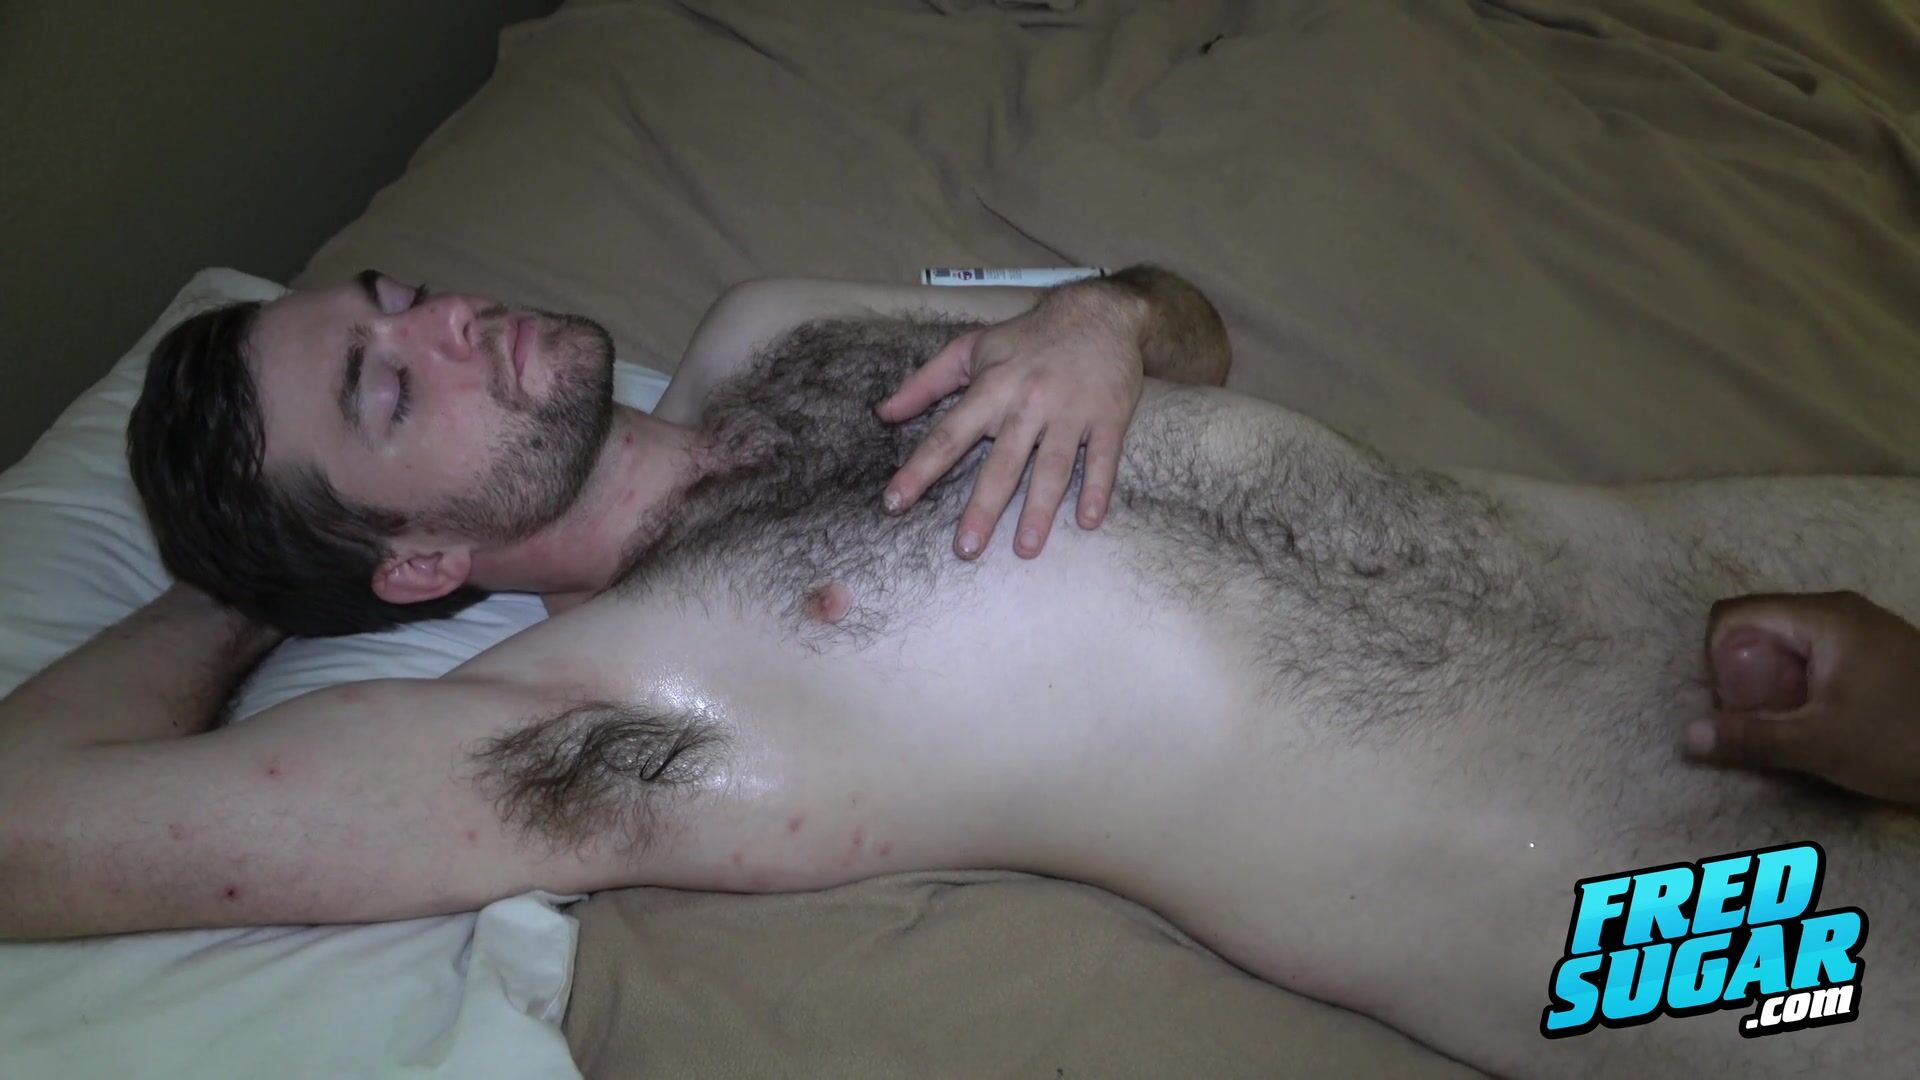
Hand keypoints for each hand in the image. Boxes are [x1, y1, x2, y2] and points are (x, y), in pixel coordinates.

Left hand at [874, 284, 1145, 558]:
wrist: (1099, 314)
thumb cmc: (1027, 337)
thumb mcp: (971, 348)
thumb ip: (925, 383)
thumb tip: (883, 413)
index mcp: (991, 388)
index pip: (948, 435)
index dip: (920, 470)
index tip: (895, 502)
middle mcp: (1028, 404)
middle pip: (1002, 464)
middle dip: (982, 509)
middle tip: (966, 549)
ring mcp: (1071, 413)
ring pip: (1052, 468)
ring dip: (1039, 510)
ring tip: (1025, 548)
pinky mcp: (1108, 418)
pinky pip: (1102, 460)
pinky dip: (1097, 490)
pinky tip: (1088, 521)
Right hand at [1689, 591, 1919, 803]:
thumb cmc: (1902, 740)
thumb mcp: (1820, 744)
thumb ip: (1751, 738)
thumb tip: (1687, 736)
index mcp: (1823, 617)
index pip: (1735, 615)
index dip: (1715, 657)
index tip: (1730, 702)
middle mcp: (1840, 610)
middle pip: (1759, 626)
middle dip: (1743, 672)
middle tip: (1754, 720)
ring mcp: (1862, 627)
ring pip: (1787, 642)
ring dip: (1772, 681)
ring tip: (1786, 723)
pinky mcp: (1876, 649)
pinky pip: (1815, 653)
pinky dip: (1800, 682)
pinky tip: (1818, 719)